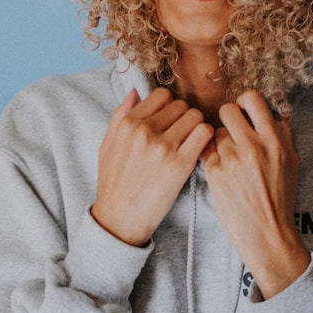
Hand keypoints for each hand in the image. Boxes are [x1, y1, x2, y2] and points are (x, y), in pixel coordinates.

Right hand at [92, 86, 213, 245]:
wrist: (119, 220)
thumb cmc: (113, 184)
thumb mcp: (106, 145)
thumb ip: (119, 115)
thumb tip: (135, 91)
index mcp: (128, 124)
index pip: (162, 95)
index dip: (169, 106)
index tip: (170, 120)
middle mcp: (145, 131)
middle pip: (181, 105)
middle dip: (184, 117)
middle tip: (182, 134)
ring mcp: (163, 147)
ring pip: (195, 116)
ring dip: (197, 126)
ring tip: (191, 142)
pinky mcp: (180, 165)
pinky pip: (204, 133)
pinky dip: (206, 138)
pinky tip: (199, 149)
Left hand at [201, 90, 309, 298]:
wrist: (268, 235)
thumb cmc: (281, 199)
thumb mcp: (291, 163)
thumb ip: (283, 134)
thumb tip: (277, 110)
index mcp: (274, 141)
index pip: (252, 99)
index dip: (245, 102)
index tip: (244, 111)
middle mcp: (252, 147)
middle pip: (228, 110)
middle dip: (228, 119)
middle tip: (232, 132)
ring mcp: (231, 160)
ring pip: (215, 132)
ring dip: (220, 141)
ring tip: (229, 158)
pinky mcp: (214, 174)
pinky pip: (205, 149)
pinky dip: (210, 155)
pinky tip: (219, 166)